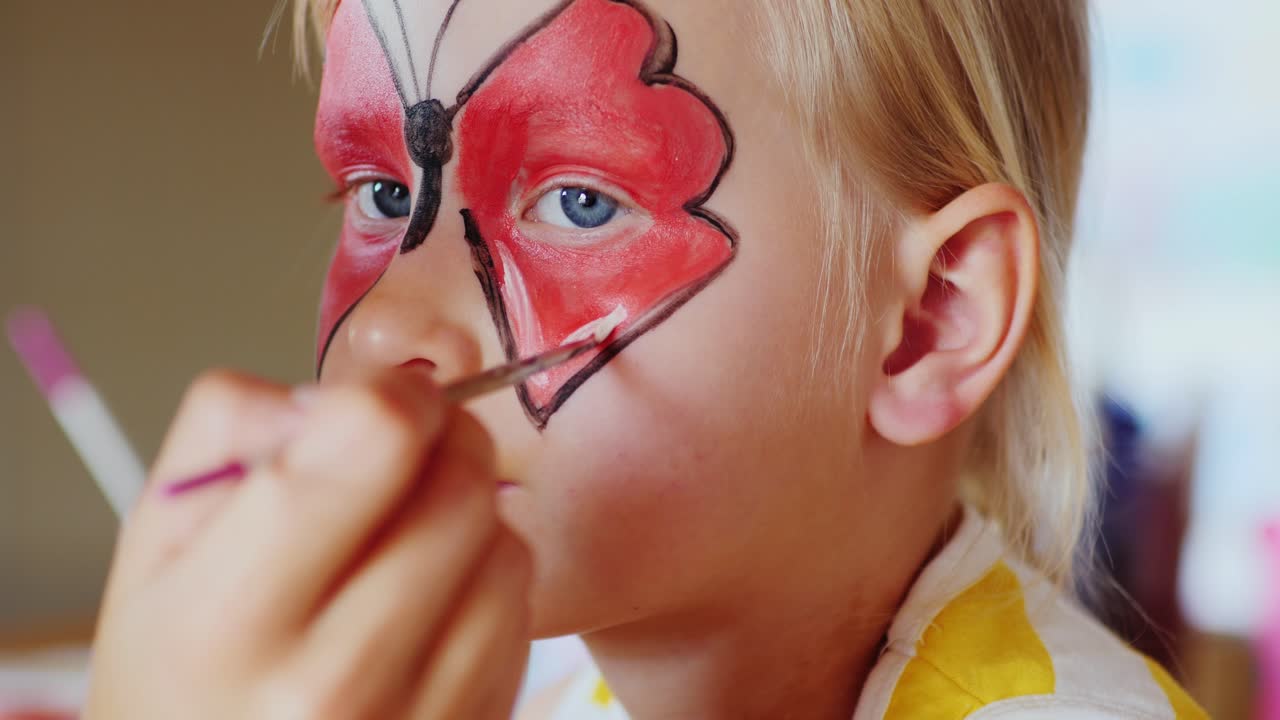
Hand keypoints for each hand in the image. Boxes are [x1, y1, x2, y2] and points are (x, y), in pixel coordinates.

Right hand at [86, 368, 530, 718]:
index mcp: (232, 617)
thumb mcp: (157, 545)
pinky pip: (522, 614)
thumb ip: (231, 427)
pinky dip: (486, 583)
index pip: (376, 438)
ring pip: (506, 545)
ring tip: (406, 538)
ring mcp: (419, 718)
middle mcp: (335, 680)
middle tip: (405, 454)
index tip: (385, 398)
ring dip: (471, 516)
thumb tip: (346, 390)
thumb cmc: (183, 674)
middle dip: (443, 441)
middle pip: (461, 485)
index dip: (395, 392)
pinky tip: (430, 600)